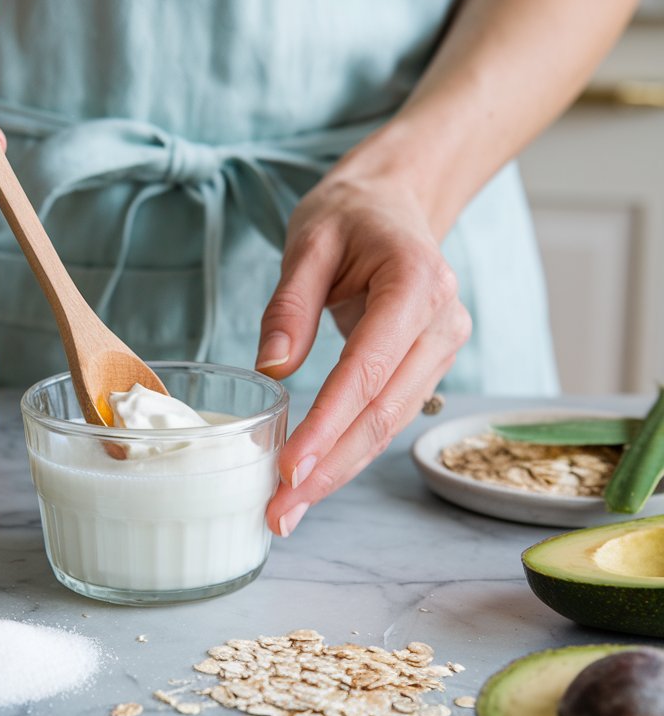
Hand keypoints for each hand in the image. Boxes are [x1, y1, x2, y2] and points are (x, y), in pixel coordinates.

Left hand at [256, 158, 471, 535]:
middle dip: (329, 468)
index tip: (289, 469)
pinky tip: (315, 478)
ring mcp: (443, 346)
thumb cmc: (350, 215)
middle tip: (279, 513)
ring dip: (339, 471)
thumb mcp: (309, 240)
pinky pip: (388, 415)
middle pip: (383, 412)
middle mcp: (441, 322)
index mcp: (415, 283)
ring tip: (288, 510)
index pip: (369, 369)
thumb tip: (272, 370)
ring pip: (389, 425)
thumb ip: (289, 305)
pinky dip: (351, 450)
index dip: (328, 424)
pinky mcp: (428, 364)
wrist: (396, 202)